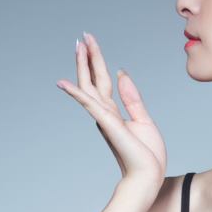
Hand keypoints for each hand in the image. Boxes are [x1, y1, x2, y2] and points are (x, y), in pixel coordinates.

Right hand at [55, 32, 165, 189]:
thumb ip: (131, 97)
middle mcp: (105, 113)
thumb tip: (121, 73)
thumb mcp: (143, 119)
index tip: (91, 44)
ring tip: (79, 46)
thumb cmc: (146, 153)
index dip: (97, 62)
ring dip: (83, 65)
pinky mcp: (107, 124)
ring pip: (89, 86)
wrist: (148, 175)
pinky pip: (90, 104)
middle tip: (82, 37)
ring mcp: (104, 118)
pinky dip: (76, 93)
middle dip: (88, 57)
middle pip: (93, 79)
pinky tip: (63, 82)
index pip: (103, 81)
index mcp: (113, 112)